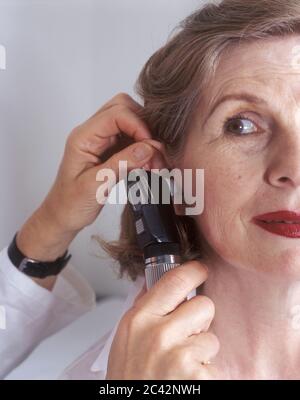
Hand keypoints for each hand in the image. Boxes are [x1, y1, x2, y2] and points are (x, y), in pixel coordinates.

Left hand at [16, 93, 165, 286]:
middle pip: (124, 109)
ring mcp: (103, 141)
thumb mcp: (96, 185)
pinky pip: (132, 140)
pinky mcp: (112, 151)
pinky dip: (145, 150)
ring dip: (147, 139)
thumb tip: (149, 147)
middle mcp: (93, 134)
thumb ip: (122, 163)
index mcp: (83, 137)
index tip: (151, 146)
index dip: (138, 125)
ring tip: (154, 164)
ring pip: (131, 123)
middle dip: (144, 127)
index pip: (115, 113)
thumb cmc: (71, 203)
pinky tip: (149, 165)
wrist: (64, 216)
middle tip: (154, 152)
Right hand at [105, 261, 219, 379]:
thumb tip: (159, 284)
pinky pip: (214, 365)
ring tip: (181, 365)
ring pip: (212, 337)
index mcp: (140, 319)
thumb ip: (145, 309)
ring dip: (202, 351)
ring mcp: (179, 356)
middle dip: (201, 319)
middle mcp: (159, 333)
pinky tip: (185, 380)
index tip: (201, 269)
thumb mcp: (126, 337)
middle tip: (187, 334)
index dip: (194, 270)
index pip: (174, 280)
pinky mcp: (197, 377)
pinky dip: (205, 374)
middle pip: (204, 305)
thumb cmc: (129, 378)